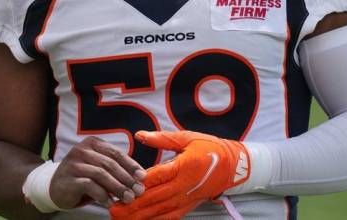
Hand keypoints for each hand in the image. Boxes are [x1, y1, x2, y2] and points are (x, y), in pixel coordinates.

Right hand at [49, 136, 145, 209]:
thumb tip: (138, 179)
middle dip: (126, 178)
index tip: (142, 177)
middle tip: (138, 191)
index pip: (116, 153)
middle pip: (110, 164)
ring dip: (117, 187)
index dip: (131, 165)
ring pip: (101, 174)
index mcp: (92, 143)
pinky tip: (110, 203)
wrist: (53, 187)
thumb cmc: (82, 177)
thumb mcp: (98, 169)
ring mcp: (73, 163)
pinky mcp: (68, 179)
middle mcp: (81, 150)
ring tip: (127, 198)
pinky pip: (89, 185)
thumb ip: (114, 169)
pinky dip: (102, 195)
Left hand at [110, 130, 248, 218]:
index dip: (139, 183)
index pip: (157, 176)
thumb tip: (139, 135)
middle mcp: (184, 185)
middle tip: (113, 208)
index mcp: (183, 166)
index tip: (121, 186)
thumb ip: (162, 138)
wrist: (233, 166)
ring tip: (121, 218)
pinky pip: (169, 216)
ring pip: (160, 210)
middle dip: (133, 204)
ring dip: (140, 216)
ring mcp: (186, 198)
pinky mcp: (188, 206)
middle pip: (155, 197)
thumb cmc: (209, 148)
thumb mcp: (187, 138)